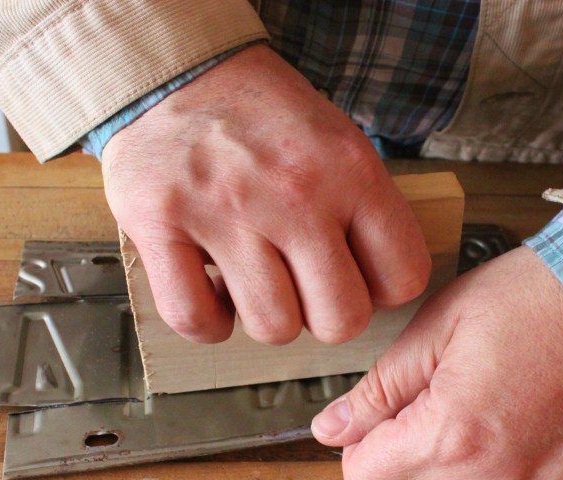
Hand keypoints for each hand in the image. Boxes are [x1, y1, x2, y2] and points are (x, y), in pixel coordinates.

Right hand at [101, 44, 430, 344]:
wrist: (177, 68)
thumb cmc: (261, 113)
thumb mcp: (340, 140)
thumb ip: (364, 209)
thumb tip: (377, 286)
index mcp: (350, 170)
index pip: (402, 278)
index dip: (380, 291)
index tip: (356, 277)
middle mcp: (294, 194)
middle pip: (340, 320)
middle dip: (324, 314)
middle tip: (303, 286)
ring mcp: (225, 212)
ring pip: (274, 328)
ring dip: (266, 316)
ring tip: (254, 280)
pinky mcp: (160, 224)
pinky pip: (195, 319)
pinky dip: (208, 323)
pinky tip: (213, 293)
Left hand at [310, 247, 562, 479]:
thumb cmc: (537, 299)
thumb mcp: (438, 327)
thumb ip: (379, 388)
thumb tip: (332, 429)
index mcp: (453, 437)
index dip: (362, 446)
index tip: (382, 414)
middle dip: (408, 452)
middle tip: (440, 395)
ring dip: (458, 465)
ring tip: (490, 403)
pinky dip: (508, 470)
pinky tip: (526, 421)